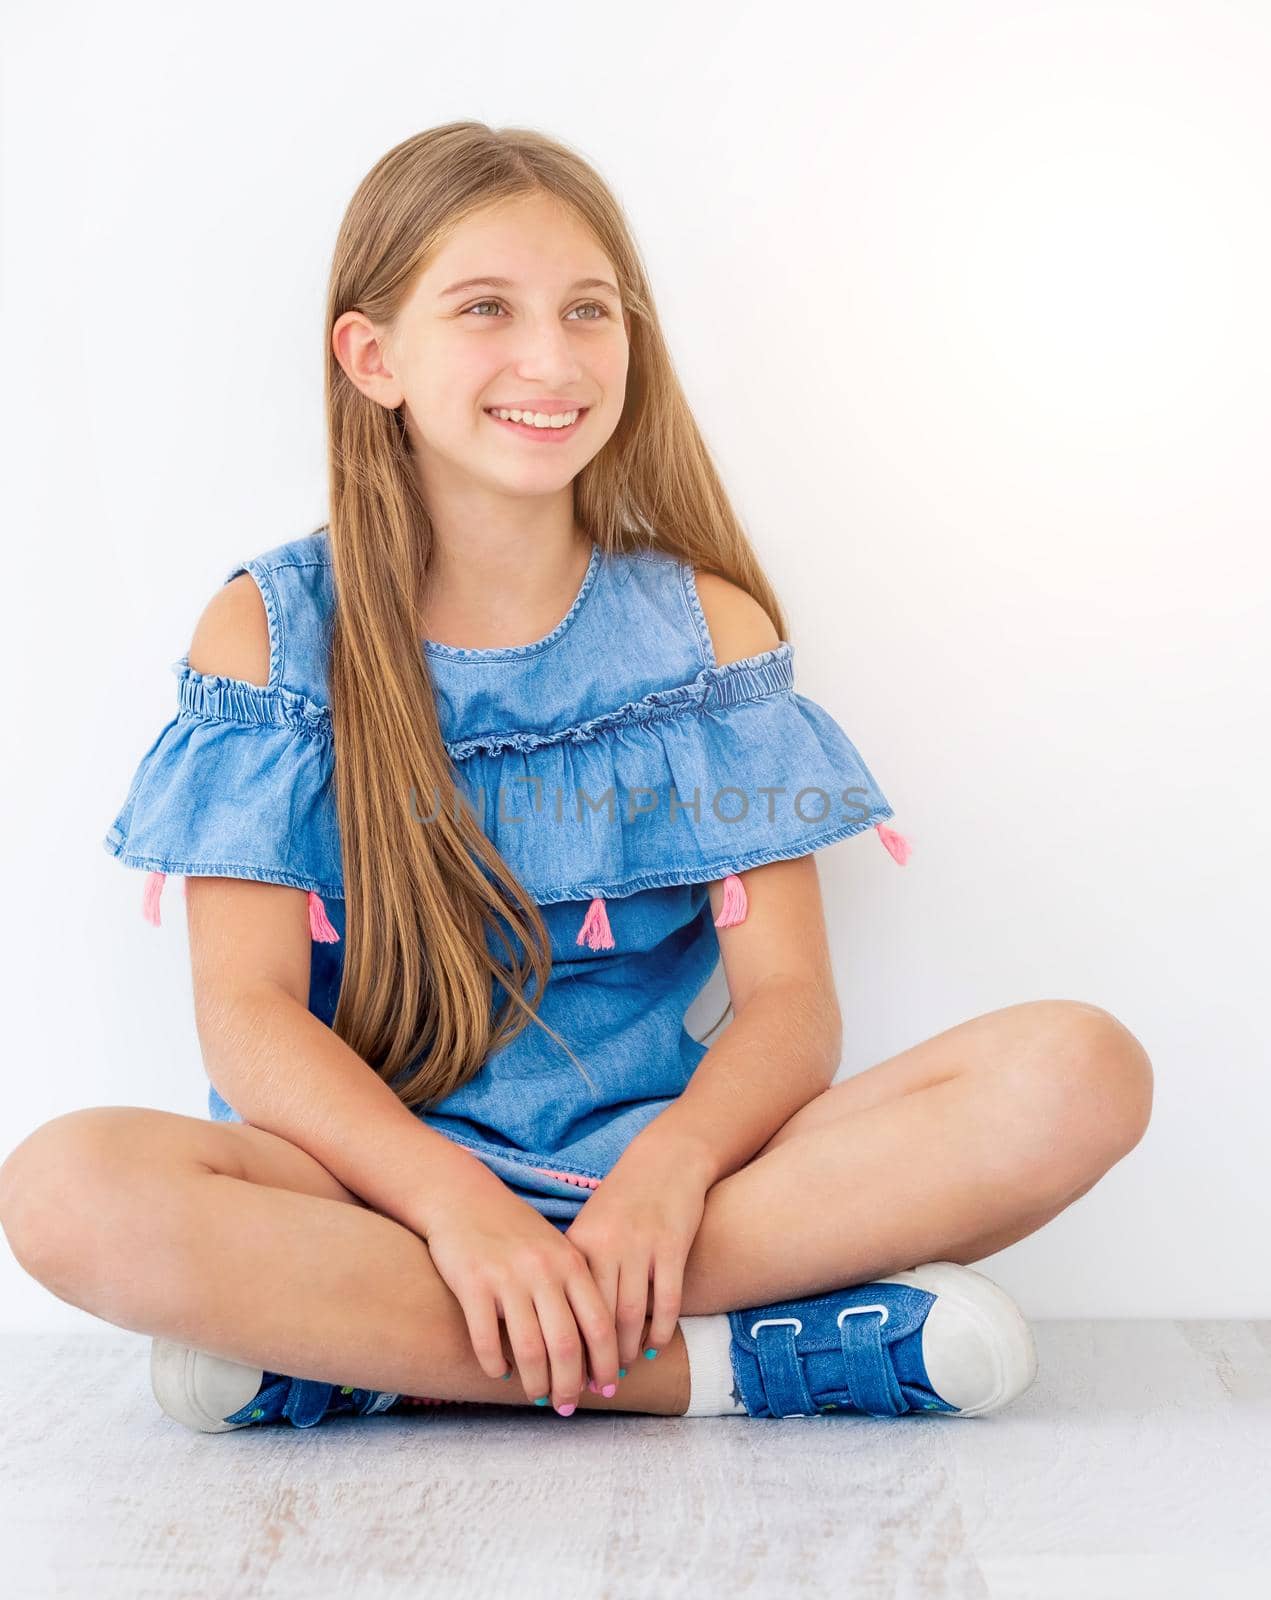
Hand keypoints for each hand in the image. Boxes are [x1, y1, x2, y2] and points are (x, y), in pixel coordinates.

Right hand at [421, 1173, 620, 1413]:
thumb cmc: (514, 1230)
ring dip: (535, 1382)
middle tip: (566, 1406)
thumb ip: (575, 1289)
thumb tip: (594, 1349)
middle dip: (570, 1385)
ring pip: (529, 1349)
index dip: (605, 1363)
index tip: (605, 1388)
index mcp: (571, 1262)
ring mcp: (508, 1277)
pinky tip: (499, 1372)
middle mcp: (543, 1270)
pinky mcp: (472, 1284)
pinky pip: (487, 1339)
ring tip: (537, 1396)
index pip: (599, 1324)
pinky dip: (494, 1364)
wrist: (463, 1197)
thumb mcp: (556, 1249)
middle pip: (566, 1345)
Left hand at [563, 1131, 714, 1374]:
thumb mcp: (589, 1228)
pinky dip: (659, 1331)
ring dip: (624, 1352)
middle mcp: (605, 1247)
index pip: (563, 1308)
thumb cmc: (623, 1201)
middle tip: (589, 1390)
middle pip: (595, 1319)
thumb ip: (573, 1269)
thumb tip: (553, 1321)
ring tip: (617, 1374)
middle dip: (591, 1361)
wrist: (665, 1160)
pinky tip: (651, 1347)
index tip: (556, 1375)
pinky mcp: (672, 1246)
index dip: (560, 1348)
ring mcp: (640, 1246)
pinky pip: (666, 1301)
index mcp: (577, 1244)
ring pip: (630, 1316)